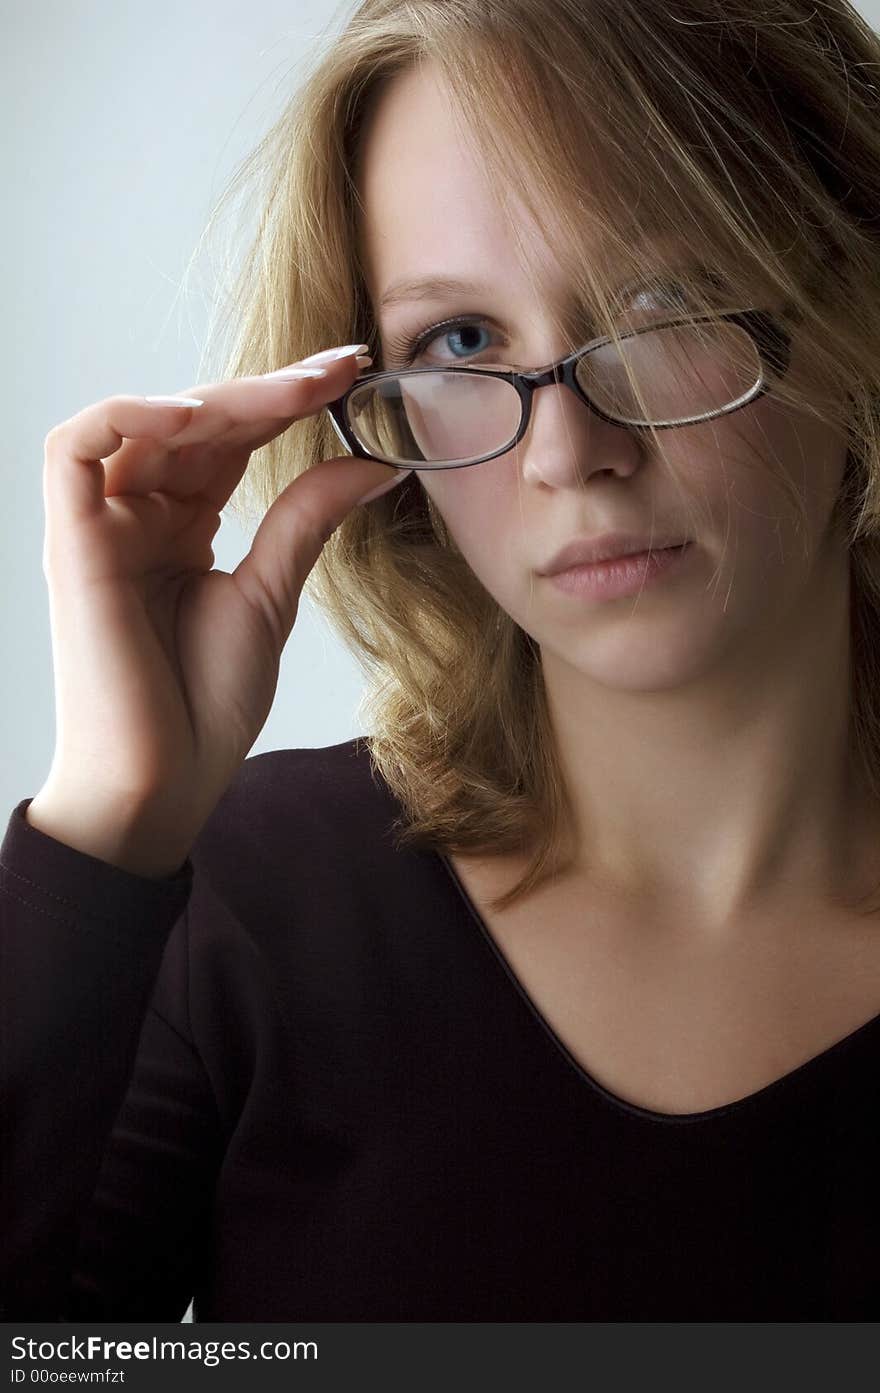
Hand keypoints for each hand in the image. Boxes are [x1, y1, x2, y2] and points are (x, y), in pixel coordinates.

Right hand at [28, 348, 408, 874]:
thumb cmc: (205, 707)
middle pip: (197, 425)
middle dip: (271, 390)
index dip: (286, 403)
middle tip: (343, 366)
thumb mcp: (271, 596)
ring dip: (220, 398)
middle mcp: (136, 517)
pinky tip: (196, 415)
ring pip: (147, 424)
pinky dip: (129, 416)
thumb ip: (307, 520)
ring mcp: (99, 525)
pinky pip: (74, 447)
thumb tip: (375, 460)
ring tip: (293, 391)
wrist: (163, 782)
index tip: (354, 376)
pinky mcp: (69, 540)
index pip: (231, 443)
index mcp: (180, 531)